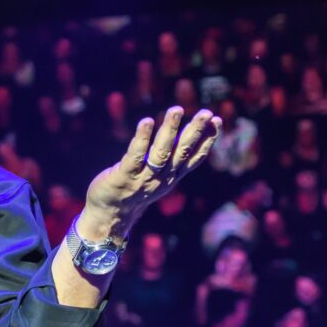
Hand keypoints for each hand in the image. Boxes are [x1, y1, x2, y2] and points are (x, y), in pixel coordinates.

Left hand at [81, 105, 221, 235]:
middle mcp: (163, 178)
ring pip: (161, 152)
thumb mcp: (158, 177)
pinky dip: (142, 138)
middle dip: (195, 131)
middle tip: (205, 112)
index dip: (207, 140)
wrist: (109, 216)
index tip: (217, 121)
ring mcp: (144, 178)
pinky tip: (147, 121)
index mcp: (172, 176)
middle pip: (182, 152)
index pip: (195, 157)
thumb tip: (183, 135)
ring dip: (170, 130)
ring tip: (177, 110)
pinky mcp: (124, 177)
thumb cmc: (132, 190)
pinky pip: (135, 156)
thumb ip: (170, 160)